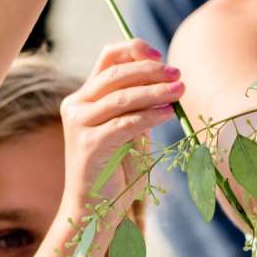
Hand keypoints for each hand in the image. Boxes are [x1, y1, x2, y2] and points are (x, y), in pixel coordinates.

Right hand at [60, 41, 180, 207]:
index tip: (159, 55)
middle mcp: (76, 105)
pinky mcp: (88, 144)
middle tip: (177, 75)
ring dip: (155, 92)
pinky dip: (149, 116)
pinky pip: (124, 123)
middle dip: (150, 71)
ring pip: (121, 97)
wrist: (94, 207)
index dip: (133, 50)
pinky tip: (168, 113)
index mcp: (84, 97)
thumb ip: (139, 105)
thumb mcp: (129, 128)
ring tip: (180, 91)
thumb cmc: (116, 168)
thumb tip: (167, 79)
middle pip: (115, 74)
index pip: (107, 59)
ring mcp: (79, 124)